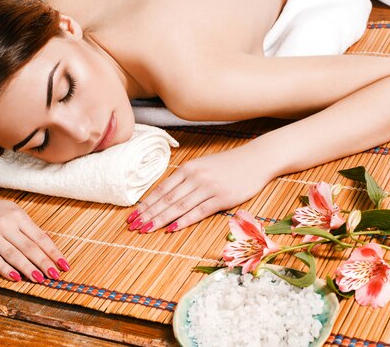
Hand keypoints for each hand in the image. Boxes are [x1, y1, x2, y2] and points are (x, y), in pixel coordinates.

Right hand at [0, 197, 68, 282]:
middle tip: (55, 275)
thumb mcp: (12, 211)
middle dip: (44, 263)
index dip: (53, 252)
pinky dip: (5, 269)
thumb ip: (28, 226)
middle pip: (29, 247)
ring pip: (13, 254)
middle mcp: (5, 224)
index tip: (64, 265)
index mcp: (18, 216)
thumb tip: (48, 240)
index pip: (40, 237)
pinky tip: (16, 277)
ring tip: (40, 279)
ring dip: (28, 268)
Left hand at [126, 146, 269, 232]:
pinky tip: (171, 229)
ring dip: (160, 220)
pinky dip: (184, 221)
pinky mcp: (221, 198)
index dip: (146, 204)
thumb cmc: (227, 165)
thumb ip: (185, 179)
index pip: (161, 189)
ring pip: (178, 206)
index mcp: (188, 168)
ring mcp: (208, 188)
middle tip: (133, 226)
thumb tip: (165, 196)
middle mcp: (195, 177)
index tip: (133, 216)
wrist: (256, 160)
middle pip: (166, 199)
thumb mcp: (203, 166)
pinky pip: (198, 212)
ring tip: (146, 230)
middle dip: (148, 214)